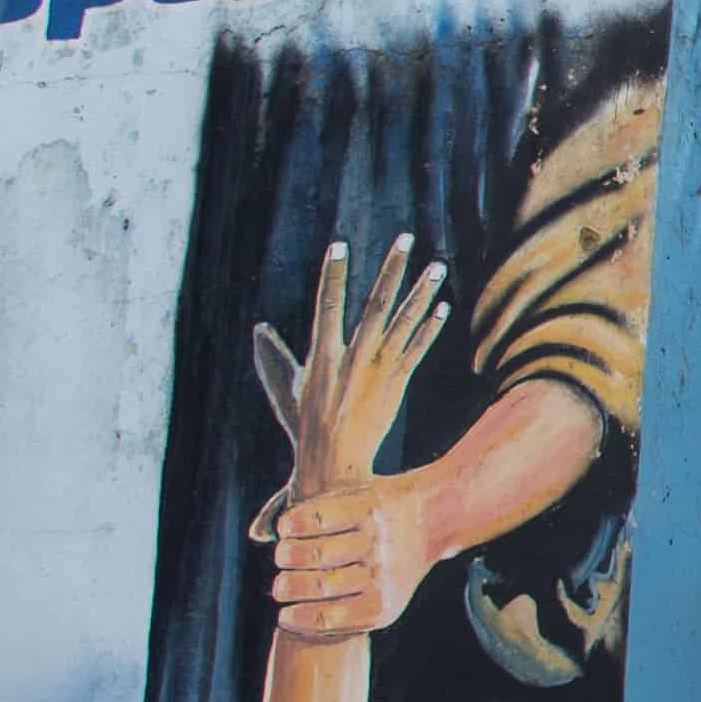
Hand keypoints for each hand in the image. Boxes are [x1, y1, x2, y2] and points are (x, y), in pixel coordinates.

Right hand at [248, 236, 447, 515]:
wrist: (334, 462)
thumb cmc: (306, 424)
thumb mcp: (287, 387)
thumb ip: (274, 355)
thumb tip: (258, 330)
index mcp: (323, 355)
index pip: (328, 304)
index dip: (333, 274)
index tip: (339, 246)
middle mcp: (353, 358)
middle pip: (377, 303)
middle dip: (392, 269)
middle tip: (406, 239)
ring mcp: (379, 370)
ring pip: (404, 322)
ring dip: (422, 292)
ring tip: (437, 266)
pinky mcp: (397, 384)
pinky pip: (417, 350)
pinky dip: (430, 329)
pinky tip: (441, 308)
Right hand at [263, 466, 446, 642]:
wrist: (430, 518)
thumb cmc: (385, 566)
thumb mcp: (378, 596)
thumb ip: (334, 610)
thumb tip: (284, 619)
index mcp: (382, 605)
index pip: (331, 619)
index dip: (299, 618)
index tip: (283, 615)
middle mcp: (381, 572)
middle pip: (321, 585)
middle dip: (289, 587)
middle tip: (279, 586)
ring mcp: (375, 538)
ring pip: (317, 553)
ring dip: (289, 555)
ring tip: (282, 555)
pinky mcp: (369, 506)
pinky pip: (322, 516)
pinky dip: (296, 522)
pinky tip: (285, 528)